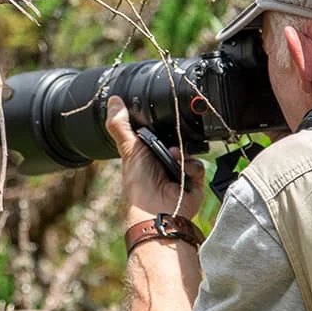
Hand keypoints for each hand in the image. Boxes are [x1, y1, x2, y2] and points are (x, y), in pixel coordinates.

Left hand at [104, 95, 205, 224]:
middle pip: (176, 139)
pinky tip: (181, 169)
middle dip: (174, 137)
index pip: (158, 132)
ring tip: (172, 156)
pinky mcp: (193, 181)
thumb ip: (120, 124)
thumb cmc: (139, 184)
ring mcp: (179, 172)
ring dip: (181, 152)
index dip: (160, 124)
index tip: (161, 116)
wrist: (158, 210)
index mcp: (147, 153)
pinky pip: (198, 165)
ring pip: (189, 150)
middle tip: (166, 141)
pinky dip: (190, 166)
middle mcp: (163, 162)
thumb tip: (113, 101)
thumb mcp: (128, 148)